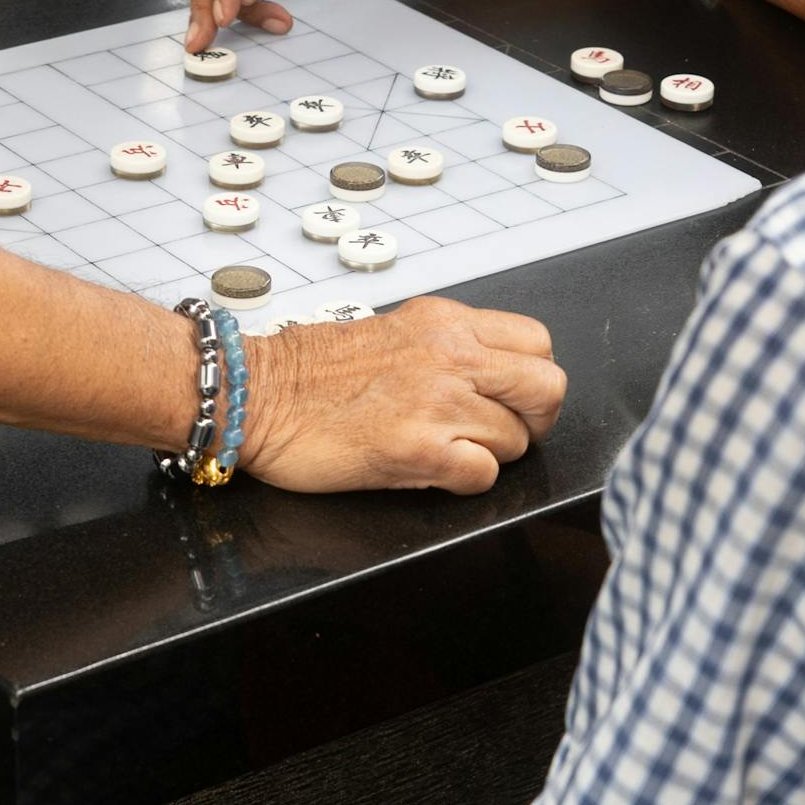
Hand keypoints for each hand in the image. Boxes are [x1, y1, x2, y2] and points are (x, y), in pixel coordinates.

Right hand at [241, 297, 565, 494]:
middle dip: (534, 420)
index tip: (508, 396)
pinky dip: (466, 481)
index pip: (538, 342)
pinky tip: (432, 470)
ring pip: (518, 439)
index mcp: (446, 323)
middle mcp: (451, 355)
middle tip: (501, 433)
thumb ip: (447, 347)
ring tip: (447, 451)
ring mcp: (437, 402)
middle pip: (547, 388)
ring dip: (491, 454)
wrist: (256, 393)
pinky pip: (483, 474)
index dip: (530, 378)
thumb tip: (489, 377)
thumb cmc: (311, 370)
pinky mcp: (418, 450)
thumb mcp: (395, 331)